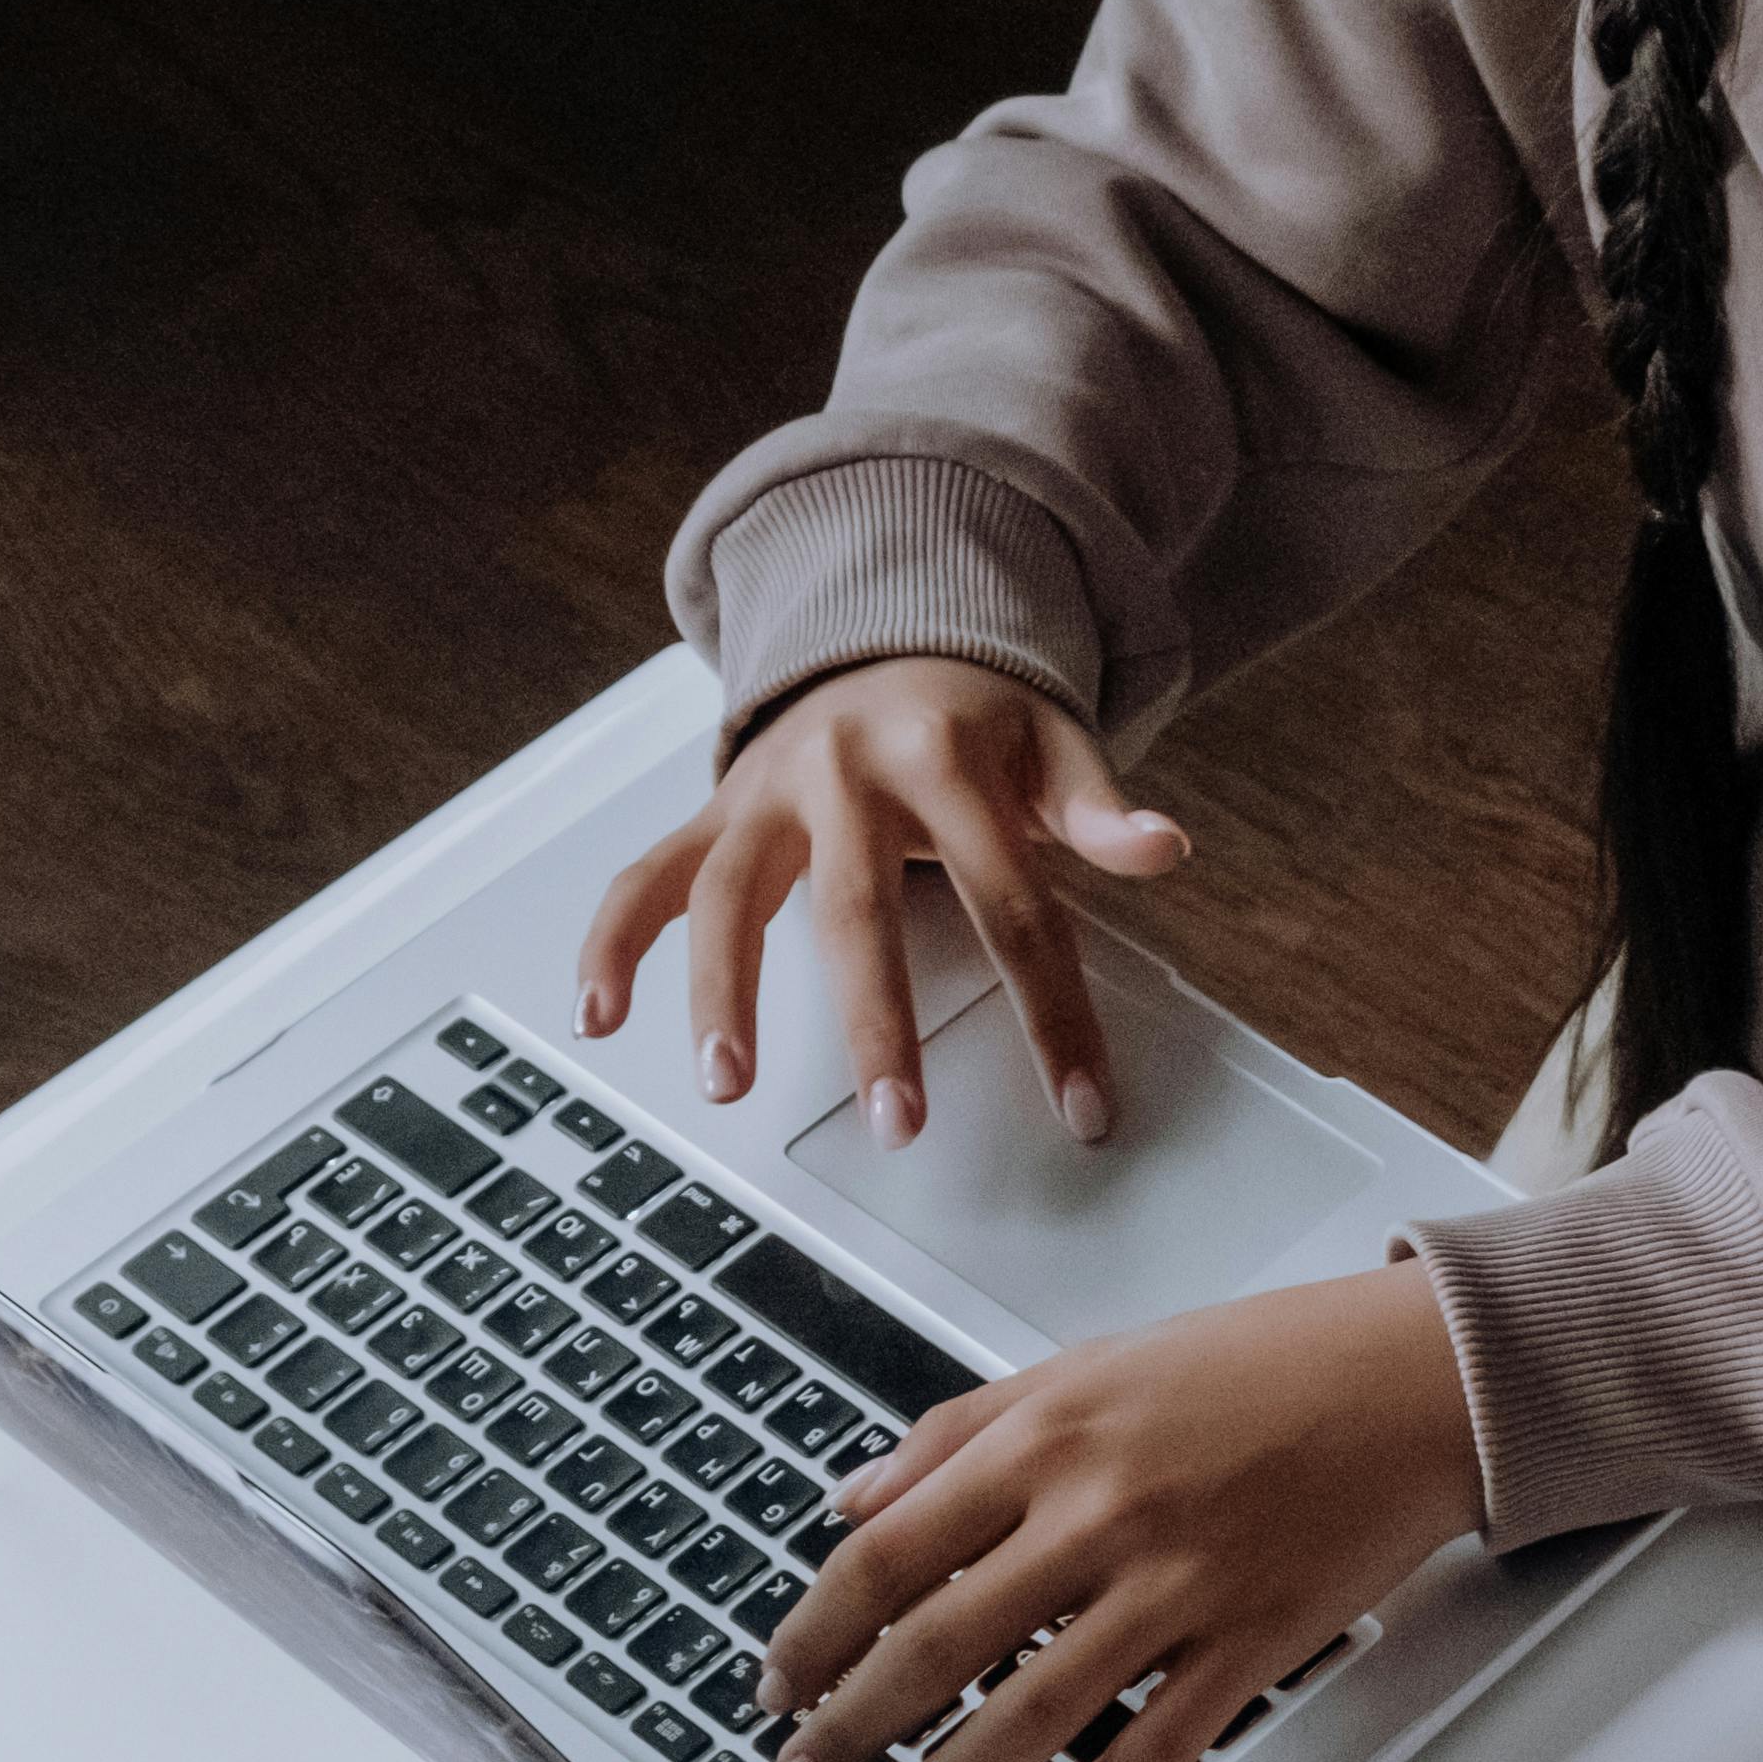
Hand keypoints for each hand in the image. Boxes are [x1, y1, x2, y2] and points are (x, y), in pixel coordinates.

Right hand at [578, 653, 1190, 1149]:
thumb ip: (1100, 808)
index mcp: (941, 758)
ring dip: (721, 992)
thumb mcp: (1055, 745)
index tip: (1080, 1106)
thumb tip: (1164, 848)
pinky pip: (645, 877)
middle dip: (874, 1023)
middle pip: (854, 909)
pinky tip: (598, 1018)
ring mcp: (765, 793)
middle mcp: (840, 772)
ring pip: (727, 896)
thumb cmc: (978, 721)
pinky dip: (610, 942)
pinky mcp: (714, 813)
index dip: (1050, 1012)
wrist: (885, 640)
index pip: (1009, 903)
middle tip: (897, 1121)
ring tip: (727, 1084)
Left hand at [756, 1262, 1484, 1761]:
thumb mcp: (1089, 1362)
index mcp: (1047, 1437)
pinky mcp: (1252, 1644)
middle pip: (935, 1649)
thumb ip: (963, 1431)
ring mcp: (1179, 1586)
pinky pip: (1152, 1750)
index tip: (778, 1685)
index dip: (813, 1634)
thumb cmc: (1268, 1364)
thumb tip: (857, 1500)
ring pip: (1028, 1717)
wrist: (1416, 1379)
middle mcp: (1101, 1513)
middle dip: (848, 1732)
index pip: (886, 1554)